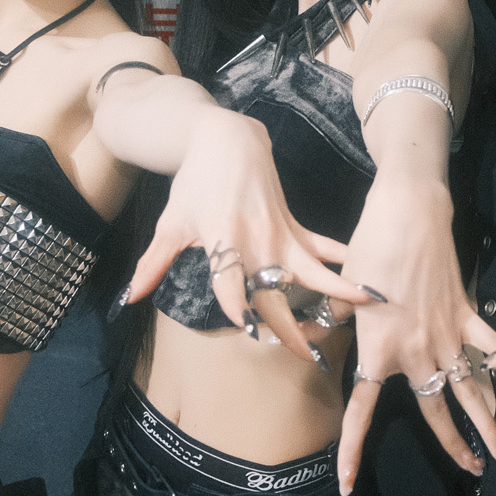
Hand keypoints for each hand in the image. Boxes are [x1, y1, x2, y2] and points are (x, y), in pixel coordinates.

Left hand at [122, 111, 366, 362]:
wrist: (227, 140)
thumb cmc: (194, 184)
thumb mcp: (170, 224)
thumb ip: (153, 264)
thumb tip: (129, 297)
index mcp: (222, 239)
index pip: (229, 282)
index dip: (237, 306)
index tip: (248, 330)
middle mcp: (255, 241)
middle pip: (275, 290)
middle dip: (291, 324)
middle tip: (305, 356)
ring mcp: (280, 234)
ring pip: (311, 271)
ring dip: (335, 291)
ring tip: (361, 309)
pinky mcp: (294, 226)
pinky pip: (323, 247)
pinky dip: (342, 261)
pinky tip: (366, 279)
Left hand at [333, 178, 495, 493]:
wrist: (407, 216)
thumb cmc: (370, 249)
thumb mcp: (342, 292)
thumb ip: (336, 320)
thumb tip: (321, 333)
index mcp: (378, 351)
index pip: (360, 411)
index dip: (352, 449)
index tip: (345, 484)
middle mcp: (415, 353)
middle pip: (435, 411)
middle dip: (454, 446)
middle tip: (471, 472)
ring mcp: (445, 336)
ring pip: (470, 390)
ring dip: (489, 423)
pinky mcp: (466, 315)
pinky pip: (494, 345)